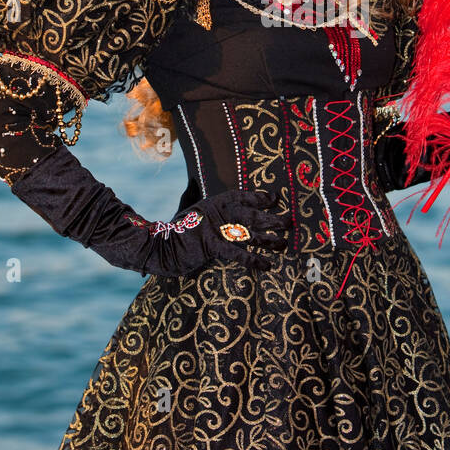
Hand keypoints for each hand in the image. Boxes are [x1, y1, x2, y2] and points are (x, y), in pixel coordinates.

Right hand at [144, 188, 291, 276]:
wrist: (158, 246)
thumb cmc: (176, 230)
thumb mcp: (189, 208)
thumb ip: (199, 196)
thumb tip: (201, 185)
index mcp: (214, 202)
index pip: (242, 196)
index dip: (260, 197)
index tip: (275, 198)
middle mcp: (217, 212)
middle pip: (252, 214)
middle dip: (273, 219)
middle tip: (290, 222)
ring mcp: (215, 229)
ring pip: (250, 233)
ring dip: (269, 239)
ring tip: (283, 244)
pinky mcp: (211, 246)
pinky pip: (238, 254)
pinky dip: (254, 260)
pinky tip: (267, 264)